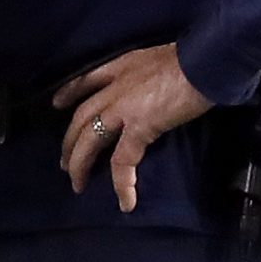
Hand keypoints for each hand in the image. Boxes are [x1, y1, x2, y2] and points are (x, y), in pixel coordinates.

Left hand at [52, 43, 213, 211]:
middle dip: (70, 141)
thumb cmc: (190, 60)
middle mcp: (113, 88)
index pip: (85, 81)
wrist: (203, 64)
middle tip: (64, 162)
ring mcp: (122, 108)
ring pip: (89, 139)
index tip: (57, 104)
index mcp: (119, 67)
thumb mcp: (157, 59)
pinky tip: (125, 202)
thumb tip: (152, 88)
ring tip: (76, 183)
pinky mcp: (138, 128)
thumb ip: (146, 75)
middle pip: (81, 117)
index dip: (69, 93)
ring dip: (80, 163)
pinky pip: (123, 161)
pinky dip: (123, 183)